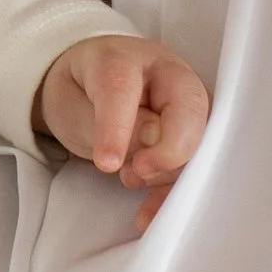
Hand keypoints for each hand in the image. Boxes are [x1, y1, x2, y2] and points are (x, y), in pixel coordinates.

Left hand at [37, 34, 208, 229]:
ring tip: (131, 178)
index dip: (118, 128)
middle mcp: (165, 75)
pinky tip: (149, 212)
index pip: (123, 88)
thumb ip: (103, 120)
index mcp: (123, 59)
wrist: (87, 86)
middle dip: (169, 149)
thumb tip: (154, 138)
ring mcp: (184, 103)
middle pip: (188, 107)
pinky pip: (193, 163)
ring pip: (199, 139)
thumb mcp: (72, 105)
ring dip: (169, 172)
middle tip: (137, 172)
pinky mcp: (191, 132)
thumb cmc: (80, 91)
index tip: (108, 163)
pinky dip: (172, 192)